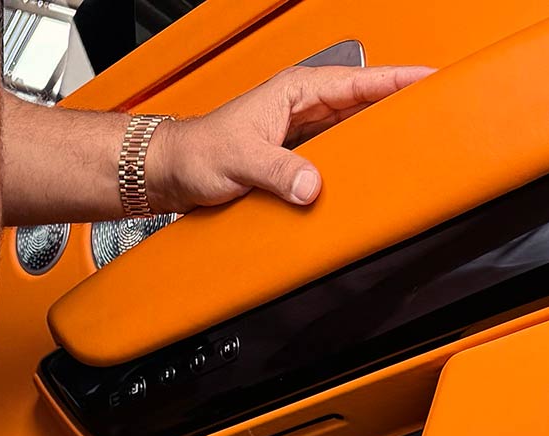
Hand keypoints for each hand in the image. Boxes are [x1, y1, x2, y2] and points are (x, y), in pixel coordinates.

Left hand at [146, 63, 433, 212]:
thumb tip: (312, 187)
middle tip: (430, 119)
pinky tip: (363, 175)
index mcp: (296, 91)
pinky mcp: (294, 156)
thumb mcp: (242, 162)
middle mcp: (301, 107)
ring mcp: (299, 132)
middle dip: (395, 109)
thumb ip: (279, 173)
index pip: (359, 81)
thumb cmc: (199, 153)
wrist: (172, 173)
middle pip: (362, 104)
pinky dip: (348, 165)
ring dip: (372, 140)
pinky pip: (332, 156)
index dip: (397, 80)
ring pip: (349, 131)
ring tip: (406, 148)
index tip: (430, 80)